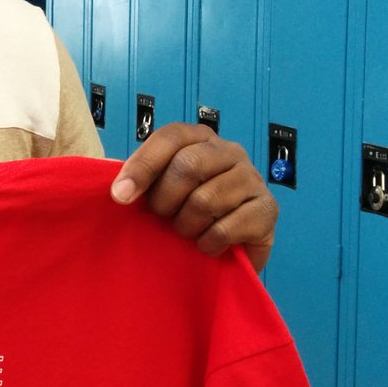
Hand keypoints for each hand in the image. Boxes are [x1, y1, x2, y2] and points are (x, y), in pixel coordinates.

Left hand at [111, 123, 277, 271]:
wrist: (230, 249)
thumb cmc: (188, 212)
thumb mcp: (161, 189)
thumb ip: (141, 180)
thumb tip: (119, 191)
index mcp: (200, 137)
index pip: (170, 137)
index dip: (142, 166)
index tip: (120, 197)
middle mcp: (230, 151)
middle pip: (189, 166)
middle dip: (165, 200)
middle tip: (162, 218)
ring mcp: (253, 178)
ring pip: (206, 200)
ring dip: (186, 225)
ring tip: (187, 232)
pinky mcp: (268, 210)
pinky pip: (226, 228)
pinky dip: (207, 243)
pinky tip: (207, 245)